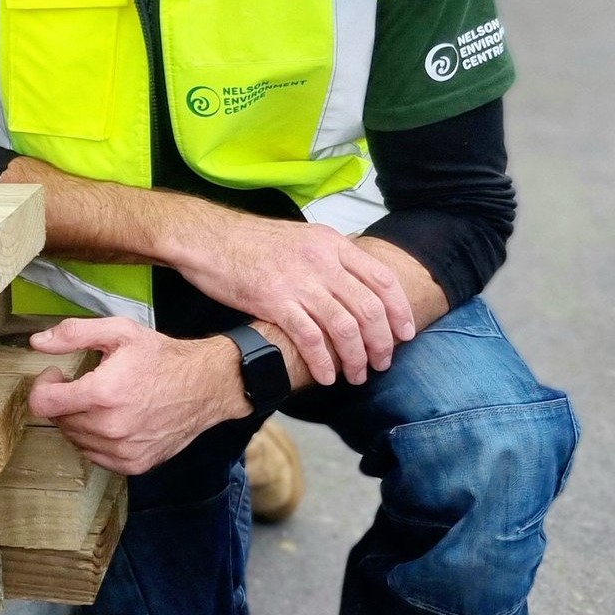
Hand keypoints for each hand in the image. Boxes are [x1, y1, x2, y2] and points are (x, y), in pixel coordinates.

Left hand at [24, 317, 244, 475]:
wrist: (206, 386)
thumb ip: (74, 334)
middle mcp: (110, 428)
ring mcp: (122, 451)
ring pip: (75, 439)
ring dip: (79, 420)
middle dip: (64, 400)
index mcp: (102, 394)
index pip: (42, 403)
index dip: (43, 386)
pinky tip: (114, 419)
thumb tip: (37, 343)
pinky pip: (95, 455)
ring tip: (103, 400)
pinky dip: (97, 438)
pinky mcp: (133, 465)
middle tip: (85, 383)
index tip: (58, 375)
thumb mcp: (119, 332)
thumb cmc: (162, 357)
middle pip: (58, 421)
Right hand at [162, 205, 412, 386]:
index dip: (399, 310)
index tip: (406, 334)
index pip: (382, 279)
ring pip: (345, 327)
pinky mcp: (275, 300)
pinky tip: (326, 376)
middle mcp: (322, 261)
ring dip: (356, 358)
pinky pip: (310, 338)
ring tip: (357, 376)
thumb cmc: (250, 242)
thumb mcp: (301, 239)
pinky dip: (323, 362)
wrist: (208, 238)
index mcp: (332, 244)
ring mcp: (299, 281)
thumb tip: (352, 284)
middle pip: (369, 308)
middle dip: (382, 342)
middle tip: (382, 363)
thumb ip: (329, 259)